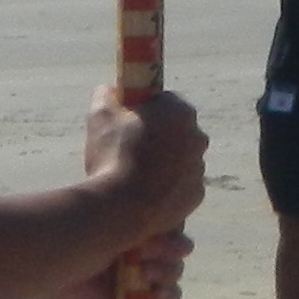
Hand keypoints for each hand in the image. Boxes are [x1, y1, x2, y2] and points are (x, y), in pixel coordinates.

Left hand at [31, 226, 189, 298]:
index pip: (168, 221)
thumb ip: (137, 213)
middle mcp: (134, 243)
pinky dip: (169, 294)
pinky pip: (162, 295)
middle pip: (173, 246)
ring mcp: (134, 270)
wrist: (46, 271)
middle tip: (148, 255)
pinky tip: (160, 294)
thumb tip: (176, 207)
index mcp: (131, 218)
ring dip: (170, 272)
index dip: (172, 228)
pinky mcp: (131, 297)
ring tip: (150, 275)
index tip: (159, 232)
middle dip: (170, 251)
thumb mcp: (108, 220)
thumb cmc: (74, 237)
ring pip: (171, 271)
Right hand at [81, 83, 208, 228]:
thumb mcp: (100, 116)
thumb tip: (107, 91)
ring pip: (179, 159)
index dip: (146, 109)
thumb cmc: (112, 156)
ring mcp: (199, 168)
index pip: (165, 102)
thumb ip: (106, 96)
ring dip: (163, 163)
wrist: (122, 208)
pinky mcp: (195, 195)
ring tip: (133, 174)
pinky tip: (144, 193)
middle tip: (130, 147)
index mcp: (180, 111)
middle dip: (158, 136)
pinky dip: (166, 188)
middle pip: (176, 131)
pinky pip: (180, 186)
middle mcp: (197, 137)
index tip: (129, 120)